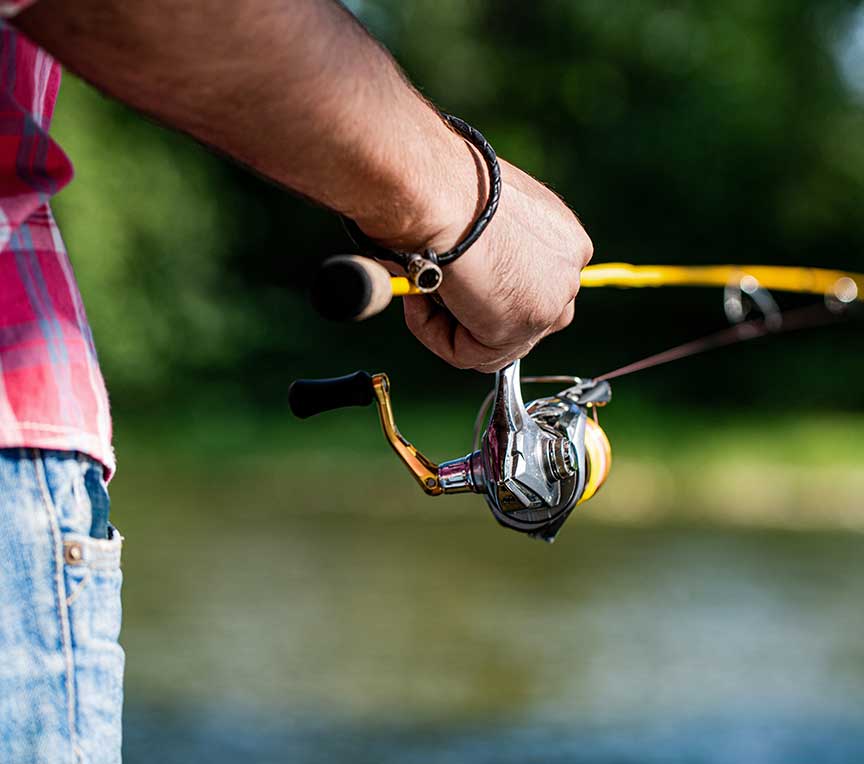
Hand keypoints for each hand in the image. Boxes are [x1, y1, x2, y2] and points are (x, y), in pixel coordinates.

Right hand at [401, 158, 592, 372]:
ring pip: (495, 342)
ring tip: (420, 289)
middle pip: (522, 319)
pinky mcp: (522, 328)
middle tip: (432, 291)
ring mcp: (551, 303)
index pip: (534, 285)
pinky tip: (420, 301)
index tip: (450, 278)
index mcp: (564, 238)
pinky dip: (436, 335)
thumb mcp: (479, 213)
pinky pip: (471, 355)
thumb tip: (458, 274)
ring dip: (449, 323)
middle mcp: (569, 270)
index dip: (486, 290)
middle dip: (475, 314)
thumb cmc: (447, 186)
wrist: (439, 192)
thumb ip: (485, 246)